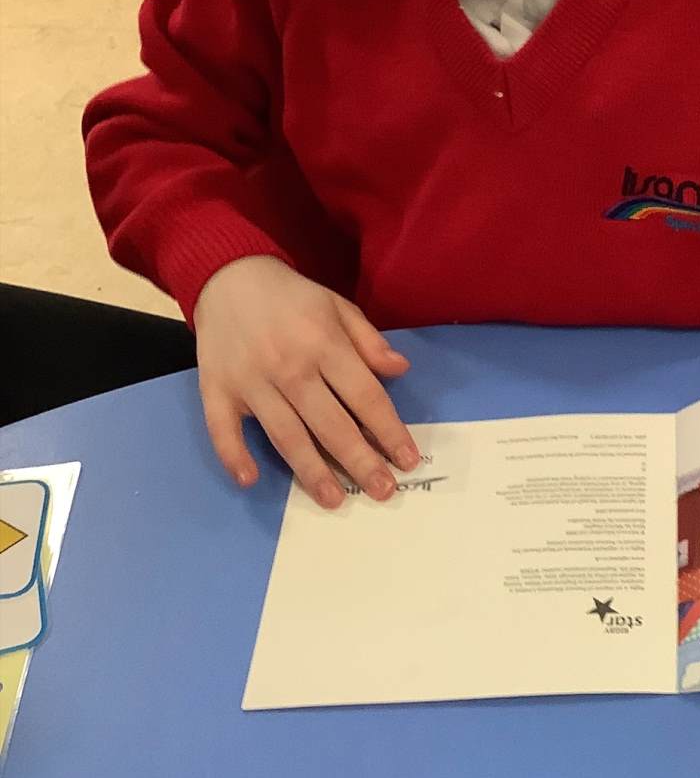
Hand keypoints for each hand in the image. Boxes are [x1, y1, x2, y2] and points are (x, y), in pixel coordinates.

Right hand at [193, 255, 417, 508]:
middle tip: (383, 492)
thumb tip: (400, 370)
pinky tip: (251, 480)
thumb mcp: (338, 306)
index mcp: (323, 343)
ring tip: (334, 500)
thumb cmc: (292, 297)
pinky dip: (235, 456)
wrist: (229, 277)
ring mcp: (250, 381)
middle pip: (330, 423)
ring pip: (285, 435)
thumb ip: (368, 341)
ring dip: (310, 471)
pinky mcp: (215, 390)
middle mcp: (289, 366)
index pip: (364, 395)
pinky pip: (223, 430)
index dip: (388, 430)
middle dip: (359, 461)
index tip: (407, 459)